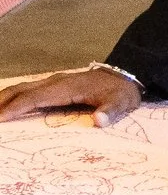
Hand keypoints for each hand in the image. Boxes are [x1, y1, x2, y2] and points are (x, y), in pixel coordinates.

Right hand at [0, 66, 143, 126]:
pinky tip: (6, 105)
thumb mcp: (121, 102)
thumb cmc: (121, 91)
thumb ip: (111, 111)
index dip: (16, 108)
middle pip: (22, 90)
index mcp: (67, 87)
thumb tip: (100, 121)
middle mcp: (56, 82)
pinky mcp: (55, 84)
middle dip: (1, 102)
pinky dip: (14, 96)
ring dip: (4, 98)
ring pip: (23, 87)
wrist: (127, 73)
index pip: (35, 97)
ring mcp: (54, 82)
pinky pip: (29, 89)